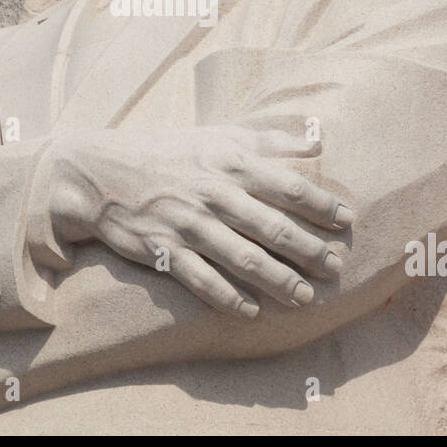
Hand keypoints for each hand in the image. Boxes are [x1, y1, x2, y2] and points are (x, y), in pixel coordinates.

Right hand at [36, 125, 352, 316]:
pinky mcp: (164, 251)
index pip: (288, 186)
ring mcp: (188, 225)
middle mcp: (214, 194)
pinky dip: (229, 298)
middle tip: (336, 268)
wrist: (99, 173)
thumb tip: (318, 140)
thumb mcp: (217, 134)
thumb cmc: (167, 151)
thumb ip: (269, 139)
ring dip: (279, 281)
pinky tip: (252, 312)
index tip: (347, 221)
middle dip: (309, 251)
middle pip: (273, 228)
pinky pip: (203, 280)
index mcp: (230, 162)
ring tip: (305, 297)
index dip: (322, 205)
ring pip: (244, 258)